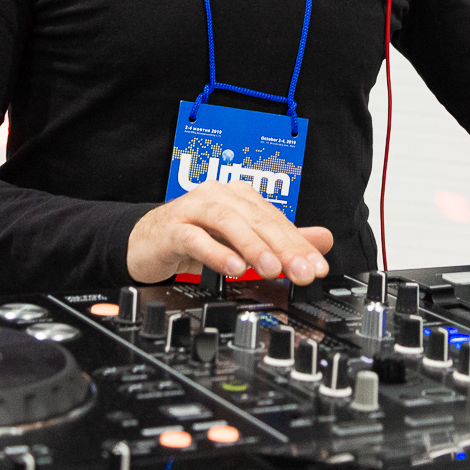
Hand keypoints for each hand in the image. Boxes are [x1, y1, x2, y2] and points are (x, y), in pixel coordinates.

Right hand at [128, 181, 334, 285]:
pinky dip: (216, 252)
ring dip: (253, 246)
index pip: (277, 220)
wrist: (146, 242)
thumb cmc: (195, 238)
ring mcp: (194, 209)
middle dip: (284, 248)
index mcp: (240, 197)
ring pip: (228, 222)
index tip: (318, 268)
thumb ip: (281, 240)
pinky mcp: (172, 228)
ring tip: (272, 269)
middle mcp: (219, 196)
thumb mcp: (242, 242)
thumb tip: (322, 241)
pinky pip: (196, 238)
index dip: (300, 244)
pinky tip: (232, 267)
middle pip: (258, 219)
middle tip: (303, 273)